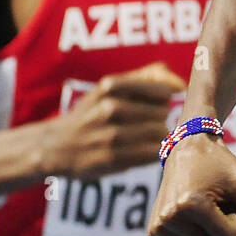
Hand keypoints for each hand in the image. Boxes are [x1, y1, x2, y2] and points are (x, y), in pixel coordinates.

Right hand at [42, 63, 185, 180]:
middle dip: (161, 118)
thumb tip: (179, 83)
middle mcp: (110, 107)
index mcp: (111, 86)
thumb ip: (146, 77)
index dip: (169, 98)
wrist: (56, 146)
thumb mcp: (109, 88)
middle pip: (163, 113)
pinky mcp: (112, 158)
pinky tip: (145, 149)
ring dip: (159, 136)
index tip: (166, 102)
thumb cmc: (91, 114)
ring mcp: (111, 134)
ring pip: (159, 133)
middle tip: (151, 122)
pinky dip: (154, 151)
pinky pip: (150, 153)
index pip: (162, 90)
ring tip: (148, 136)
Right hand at [148, 132, 235, 235]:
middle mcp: (170, 218)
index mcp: (192, 204)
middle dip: (227, 235)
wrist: (188, 151)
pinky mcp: (154, 235)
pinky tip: (199, 235)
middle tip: (218, 208)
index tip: (233, 203)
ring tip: (207, 217)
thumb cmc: (222, 167)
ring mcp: (159, 228)